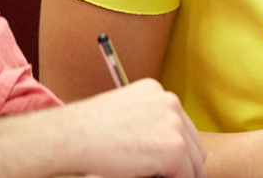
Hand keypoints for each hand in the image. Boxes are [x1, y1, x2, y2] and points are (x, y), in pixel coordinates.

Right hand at [58, 78, 204, 177]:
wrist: (68, 137)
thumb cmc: (83, 131)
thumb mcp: (122, 115)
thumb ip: (146, 124)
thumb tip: (157, 147)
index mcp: (156, 92)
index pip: (180, 125)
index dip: (176, 149)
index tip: (166, 164)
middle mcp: (170, 102)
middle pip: (192, 142)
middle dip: (183, 163)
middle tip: (168, 175)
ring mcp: (175, 124)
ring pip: (194, 160)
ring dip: (181, 173)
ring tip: (161, 177)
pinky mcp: (174, 148)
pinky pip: (187, 174)